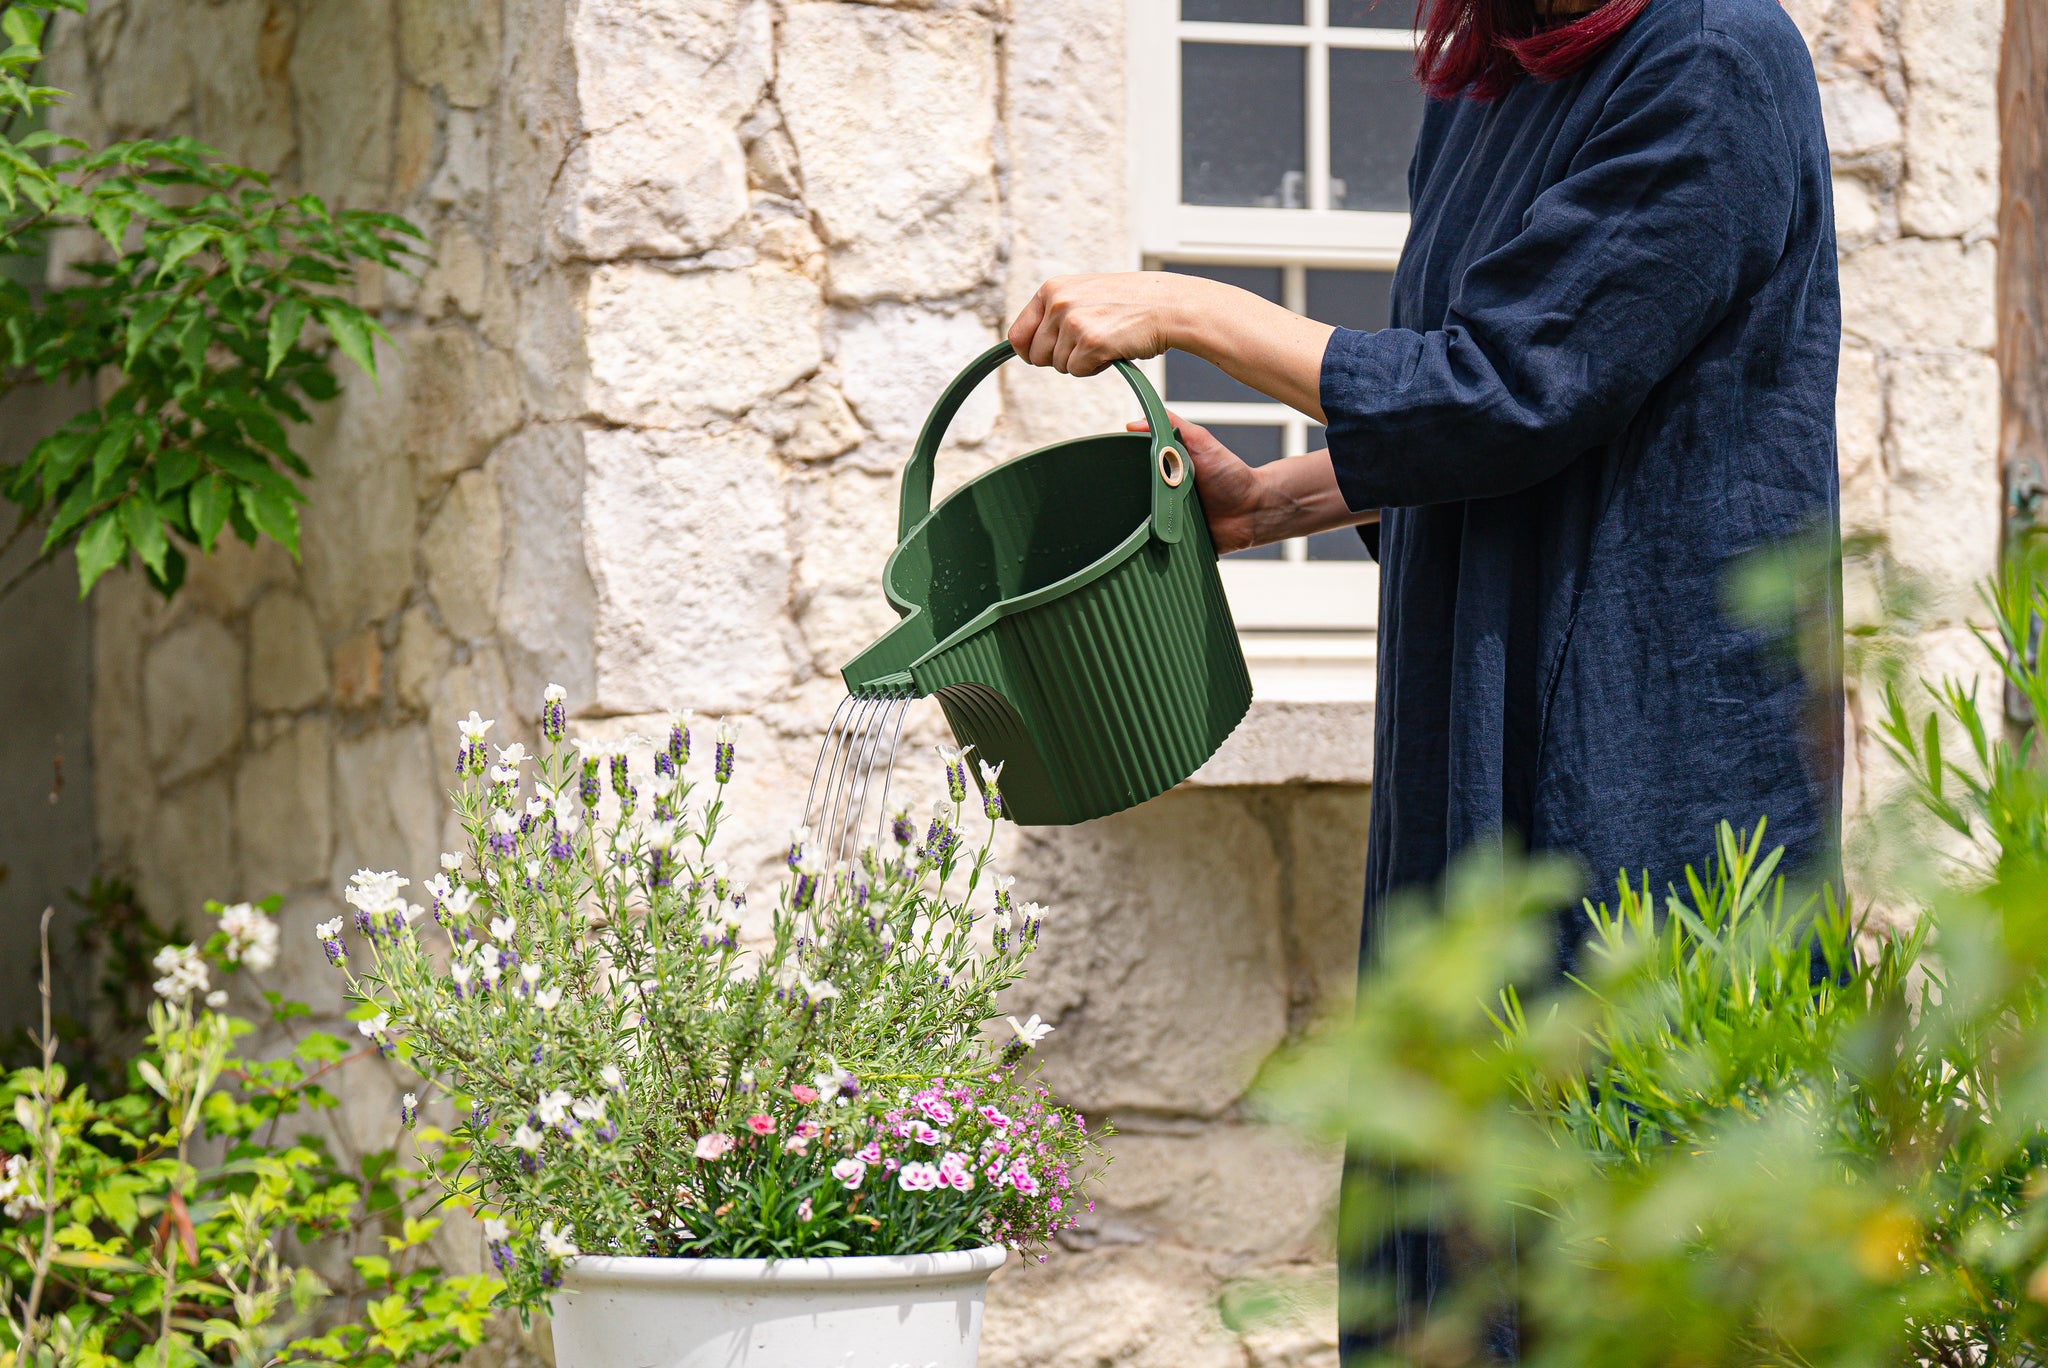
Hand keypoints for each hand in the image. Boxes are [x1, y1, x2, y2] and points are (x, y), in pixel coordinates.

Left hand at [1008, 273, 1190, 376]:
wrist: (1167, 304)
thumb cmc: (1128, 303)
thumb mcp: (1083, 295)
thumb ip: (1054, 312)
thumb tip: (1020, 346)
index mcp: (1051, 289)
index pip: (1017, 334)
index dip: (1029, 351)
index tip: (1042, 355)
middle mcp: (1058, 302)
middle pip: (1036, 356)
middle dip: (1060, 358)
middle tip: (1087, 344)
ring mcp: (1073, 322)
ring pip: (1059, 366)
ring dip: (1081, 362)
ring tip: (1105, 340)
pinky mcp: (1091, 342)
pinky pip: (1078, 371)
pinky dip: (1095, 368)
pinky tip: (1112, 348)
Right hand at [1131, 413, 1268, 554]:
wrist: (1254, 511)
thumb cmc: (1230, 474)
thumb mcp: (1201, 441)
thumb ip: (1172, 425)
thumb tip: (1133, 423)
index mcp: (1163, 470)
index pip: (1131, 470)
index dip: (1122, 470)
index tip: (1112, 469)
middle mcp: (1161, 495)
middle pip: (1131, 497)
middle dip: (1129, 498)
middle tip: (1138, 495)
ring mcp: (1166, 520)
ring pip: (1139, 524)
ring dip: (1140, 523)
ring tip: (1149, 516)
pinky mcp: (1172, 543)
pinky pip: (1153, 546)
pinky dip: (1150, 544)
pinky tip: (1151, 540)